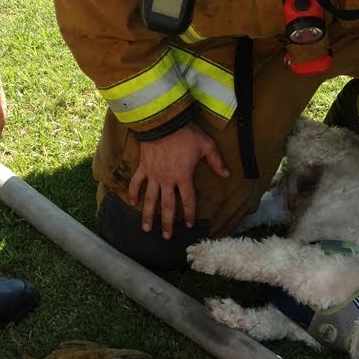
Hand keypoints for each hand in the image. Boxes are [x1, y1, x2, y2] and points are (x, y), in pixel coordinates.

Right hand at [130, 123, 227, 238]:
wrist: (163, 122)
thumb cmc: (186, 133)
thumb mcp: (206, 145)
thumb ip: (216, 161)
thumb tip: (227, 175)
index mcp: (183, 177)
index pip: (187, 200)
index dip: (188, 214)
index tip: (188, 225)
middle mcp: (167, 180)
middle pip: (167, 206)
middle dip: (167, 223)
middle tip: (166, 237)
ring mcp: (153, 175)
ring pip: (150, 199)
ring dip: (148, 215)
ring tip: (147, 229)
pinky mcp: (143, 167)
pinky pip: (137, 182)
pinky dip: (133, 192)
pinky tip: (132, 202)